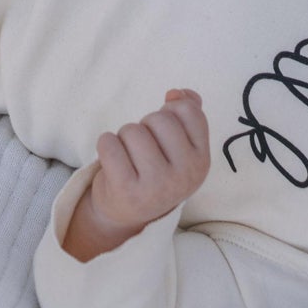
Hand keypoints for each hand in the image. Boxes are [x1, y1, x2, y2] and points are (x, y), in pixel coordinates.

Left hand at [62, 89, 209, 261]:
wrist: (127, 213)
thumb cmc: (154, 170)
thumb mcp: (178, 146)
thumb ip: (186, 113)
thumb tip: (177, 93)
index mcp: (202, 161)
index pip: (188, 111)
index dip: (169, 112)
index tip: (163, 133)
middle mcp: (185, 175)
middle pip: (158, 119)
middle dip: (144, 126)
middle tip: (142, 150)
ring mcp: (157, 185)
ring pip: (132, 130)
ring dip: (123, 137)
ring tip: (128, 158)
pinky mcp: (127, 190)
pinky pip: (109, 143)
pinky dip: (105, 145)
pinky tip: (112, 162)